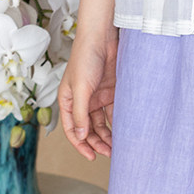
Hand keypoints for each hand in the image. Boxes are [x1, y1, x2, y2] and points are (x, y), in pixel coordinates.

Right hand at [58, 24, 118, 160]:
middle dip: (97, 142)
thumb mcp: (81, 89)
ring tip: (118, 146)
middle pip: (88, 129)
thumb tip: (80, 137)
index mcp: (68, 101)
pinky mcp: (111, 91)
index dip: (80, 144)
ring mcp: (96, 97)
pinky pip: (114, 112)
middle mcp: (81, 101)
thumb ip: (80, 114)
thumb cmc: (86, 58)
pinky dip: (118, 122)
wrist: (102, 36)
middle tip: (109, 153)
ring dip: (108, 135)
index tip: (91, 157)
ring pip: (101, 123)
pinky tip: (125, 130)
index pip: (72, 129)